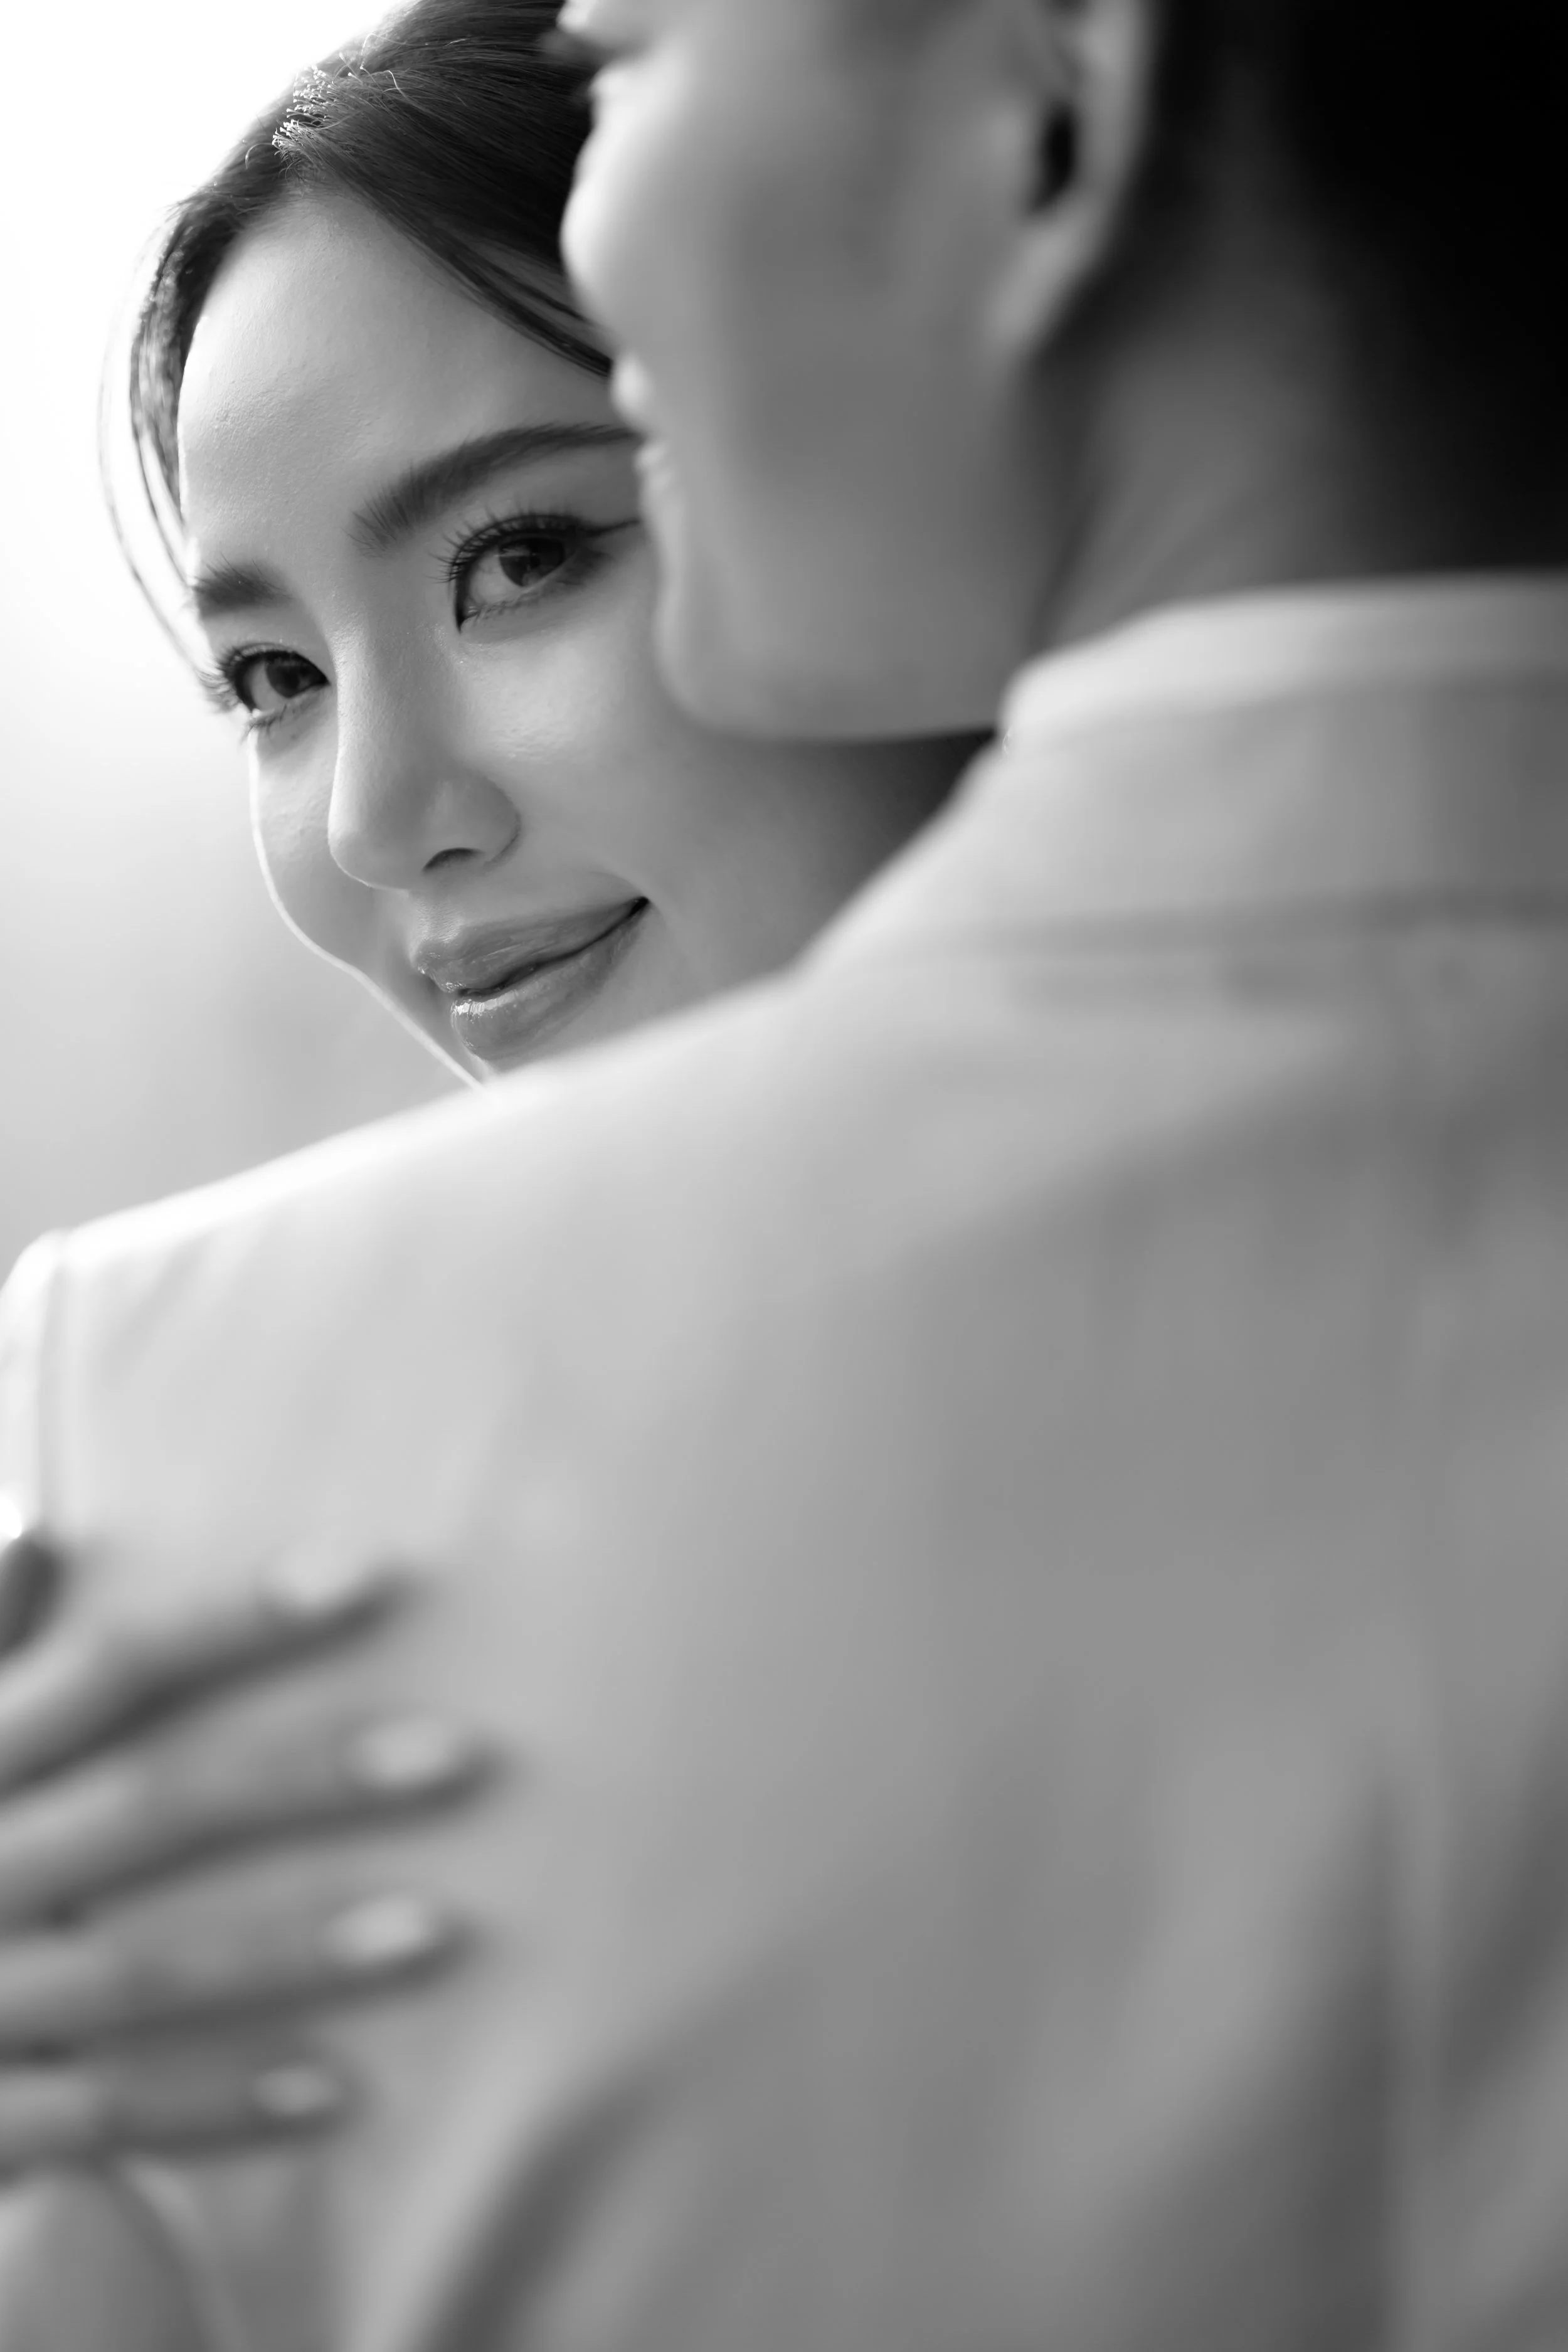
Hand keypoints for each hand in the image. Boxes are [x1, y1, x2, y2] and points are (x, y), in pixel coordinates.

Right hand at [0, 1528, 484, 2173]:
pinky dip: (215, 2107)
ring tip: (441, 1929)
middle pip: (155, 1811)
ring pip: (148, 1972)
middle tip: (462, 1754)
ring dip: (295, 1953)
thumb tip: (38, 1528)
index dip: (238, 1623)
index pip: (113, 1671)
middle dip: (307, 1781)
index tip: (369, 1577)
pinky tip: (337, 2090)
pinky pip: (102, 2116)